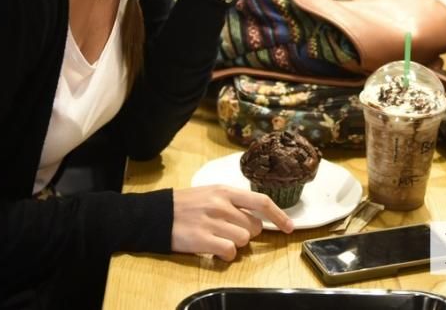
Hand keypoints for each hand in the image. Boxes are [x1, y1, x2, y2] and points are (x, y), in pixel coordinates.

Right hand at [172, 185, 293, 260]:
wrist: (156, 214)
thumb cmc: (186, 204)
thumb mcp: (211, 193)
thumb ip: (234, 202)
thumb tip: (257, 217)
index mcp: (225, 191)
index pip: (261, 201)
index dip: (279, 216)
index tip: (289, 227)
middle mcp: (221, 205)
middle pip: (253, 227)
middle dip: (246, 233)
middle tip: (228, 231)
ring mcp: (212, 222)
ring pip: (243, 240)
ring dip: (234, 244)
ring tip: (218, 238)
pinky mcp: (203, 240)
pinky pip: (230, 252)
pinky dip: (226, 255)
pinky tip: (214, 249)